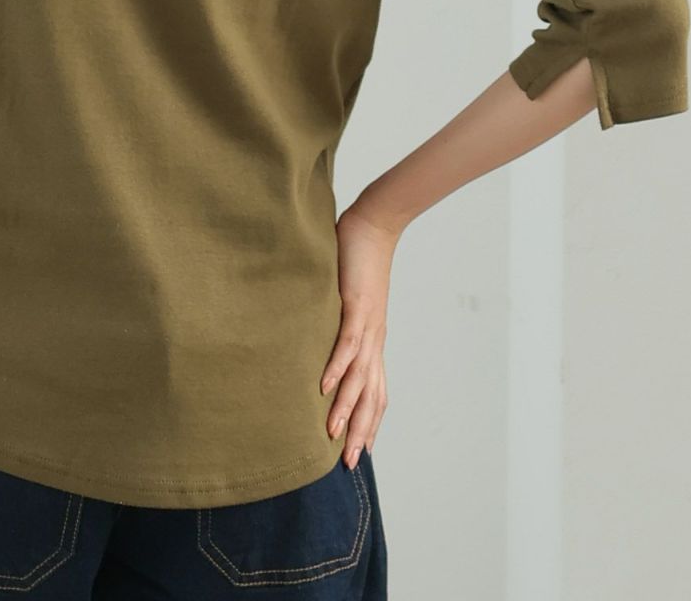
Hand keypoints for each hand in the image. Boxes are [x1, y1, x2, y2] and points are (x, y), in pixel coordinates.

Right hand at [320, 204, 398, 466]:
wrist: (373, 226)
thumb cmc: (356, 260)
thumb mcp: (345, 300)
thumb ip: (335, 321)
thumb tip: (315, 336)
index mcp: (372, 341)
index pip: (375, 392)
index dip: (369, 423)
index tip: (359, 452)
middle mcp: (374, 340)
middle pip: (371, 396)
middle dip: (360, 431)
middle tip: (349, 464)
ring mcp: (368, 325)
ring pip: (360, 377)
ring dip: (346, 408)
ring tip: (332, 435)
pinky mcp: (357, 306)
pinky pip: (347, 343)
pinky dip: (336, 367)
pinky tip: (324, 387)